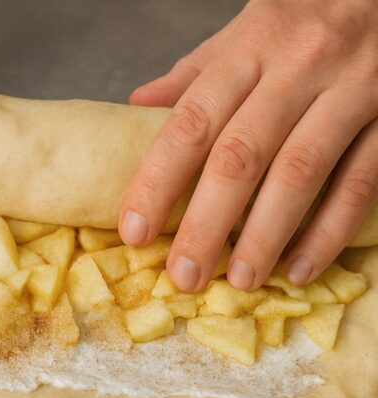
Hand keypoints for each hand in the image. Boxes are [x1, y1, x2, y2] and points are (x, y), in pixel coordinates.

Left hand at [118, 0, 377, 290]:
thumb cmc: (317, 14)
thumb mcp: (254, 27)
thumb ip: (200, 73)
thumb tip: (137, 108)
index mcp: (253, 45)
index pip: (193, 120)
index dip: (158, 180)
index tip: (134, 232)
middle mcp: (300, 65)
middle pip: (241, 154)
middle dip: (206, 223)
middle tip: (185, 275)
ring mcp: (352, 89)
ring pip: (300, 172)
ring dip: (266, 236)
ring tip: (241, 279)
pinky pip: (359, 183)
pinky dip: (328, 232)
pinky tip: (301, 269)